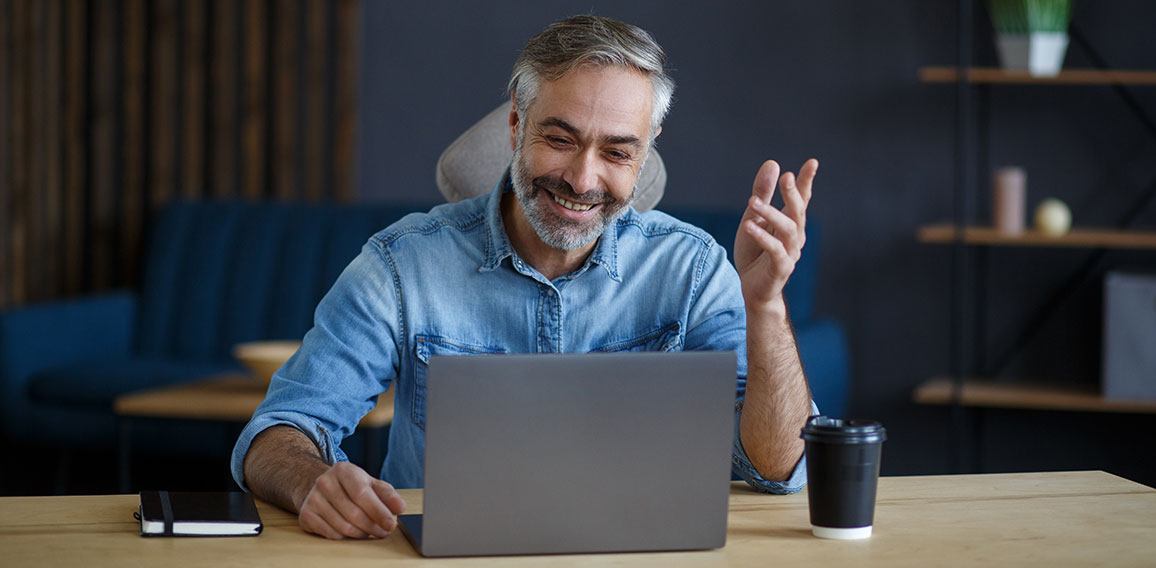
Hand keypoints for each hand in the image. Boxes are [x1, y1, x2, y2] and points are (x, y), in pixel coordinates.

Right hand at [298, 461, 407, 539]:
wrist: (324, 488)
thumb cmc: (352, 487)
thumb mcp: (371, 485)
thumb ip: (388, 495)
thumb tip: (400, 507)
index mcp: (344, 470)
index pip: (362, 494)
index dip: (378, 511)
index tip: (390, 524)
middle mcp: (325, 482)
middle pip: (353, 513)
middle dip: (372, 526)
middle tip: (383, 532)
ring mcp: (313, 498)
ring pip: (342, 526)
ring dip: (360, 533)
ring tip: (368, 531)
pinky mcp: (306, 514)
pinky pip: (330, 534)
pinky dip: (345, 537)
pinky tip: (351, 532)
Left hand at [733, 159, 816, 310]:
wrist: (750, 289)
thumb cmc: (754, 252)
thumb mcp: (753, 218)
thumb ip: (762, 194)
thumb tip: (773, 163)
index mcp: (789, 222)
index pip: (801, 199)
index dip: (806, 182)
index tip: (812, 162)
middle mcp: (794, 236)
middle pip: (797, 212)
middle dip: (793, 194)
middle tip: (787, 177)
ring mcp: (790, 253)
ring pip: (787, 230)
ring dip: (771, 214)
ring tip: (752, 202)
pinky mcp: (781, 269)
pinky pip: (775, 251)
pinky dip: (763, 238)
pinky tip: (750, 227)